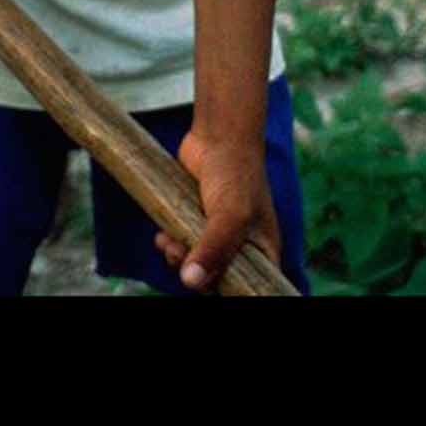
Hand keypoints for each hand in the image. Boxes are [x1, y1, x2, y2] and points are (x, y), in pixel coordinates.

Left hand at [155, 129, 280, 294]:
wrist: (216, 135)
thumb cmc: (235, 172)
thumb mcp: (229, 215)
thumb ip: (214, 249)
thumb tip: (191, 282)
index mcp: (263, 251)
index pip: (249, 288)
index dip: (229, 290)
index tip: (210, 282)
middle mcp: (242, 247)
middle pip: (216, 281)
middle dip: (195, 274)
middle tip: (180, 254)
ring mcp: (218, 236)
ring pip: (195, 266)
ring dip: (177, 259)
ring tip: (169, 242)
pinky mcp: (196, 223)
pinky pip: (182, 248)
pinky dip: (170, 245)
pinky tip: (163, 235)